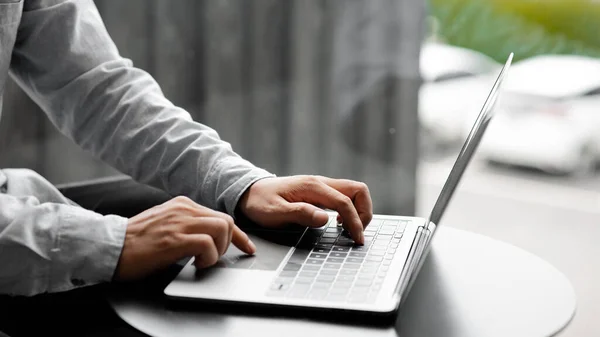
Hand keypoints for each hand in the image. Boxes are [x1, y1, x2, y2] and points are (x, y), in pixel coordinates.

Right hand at [115, 196, 254, 280]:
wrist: (111, 246)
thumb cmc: (136, 241)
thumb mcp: (166, 223)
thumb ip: (187, 224)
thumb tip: (209, 237)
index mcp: (183, 204)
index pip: (220, 216)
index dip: (238, 234)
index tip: (247, 246)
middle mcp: (184, 209)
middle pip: (226, 221)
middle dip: (228, 243)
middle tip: (213, 258)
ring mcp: (180, 222)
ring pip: (222, 228)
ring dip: (219, 250)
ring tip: (203, 260)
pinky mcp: (175, 239)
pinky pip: (208, 244)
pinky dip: (208, 257)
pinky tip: (195, 264)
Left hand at [237, 176, 372, 243]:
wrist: (249, 192)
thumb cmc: (260, 203)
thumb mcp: (275, 212)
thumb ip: (301, 214)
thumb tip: (326, 219)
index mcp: (312, 187)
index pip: (344, 202)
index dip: (355, 221)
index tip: (356, 239)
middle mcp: (320, 183)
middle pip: (358, 190)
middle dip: (364, 212)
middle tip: (357, 233)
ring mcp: (321, 186)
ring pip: (353, 192)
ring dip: (358, 210)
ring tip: (349, 230)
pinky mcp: (320, 192)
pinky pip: (344, 196)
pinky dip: (350, 209)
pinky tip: (339, 223)